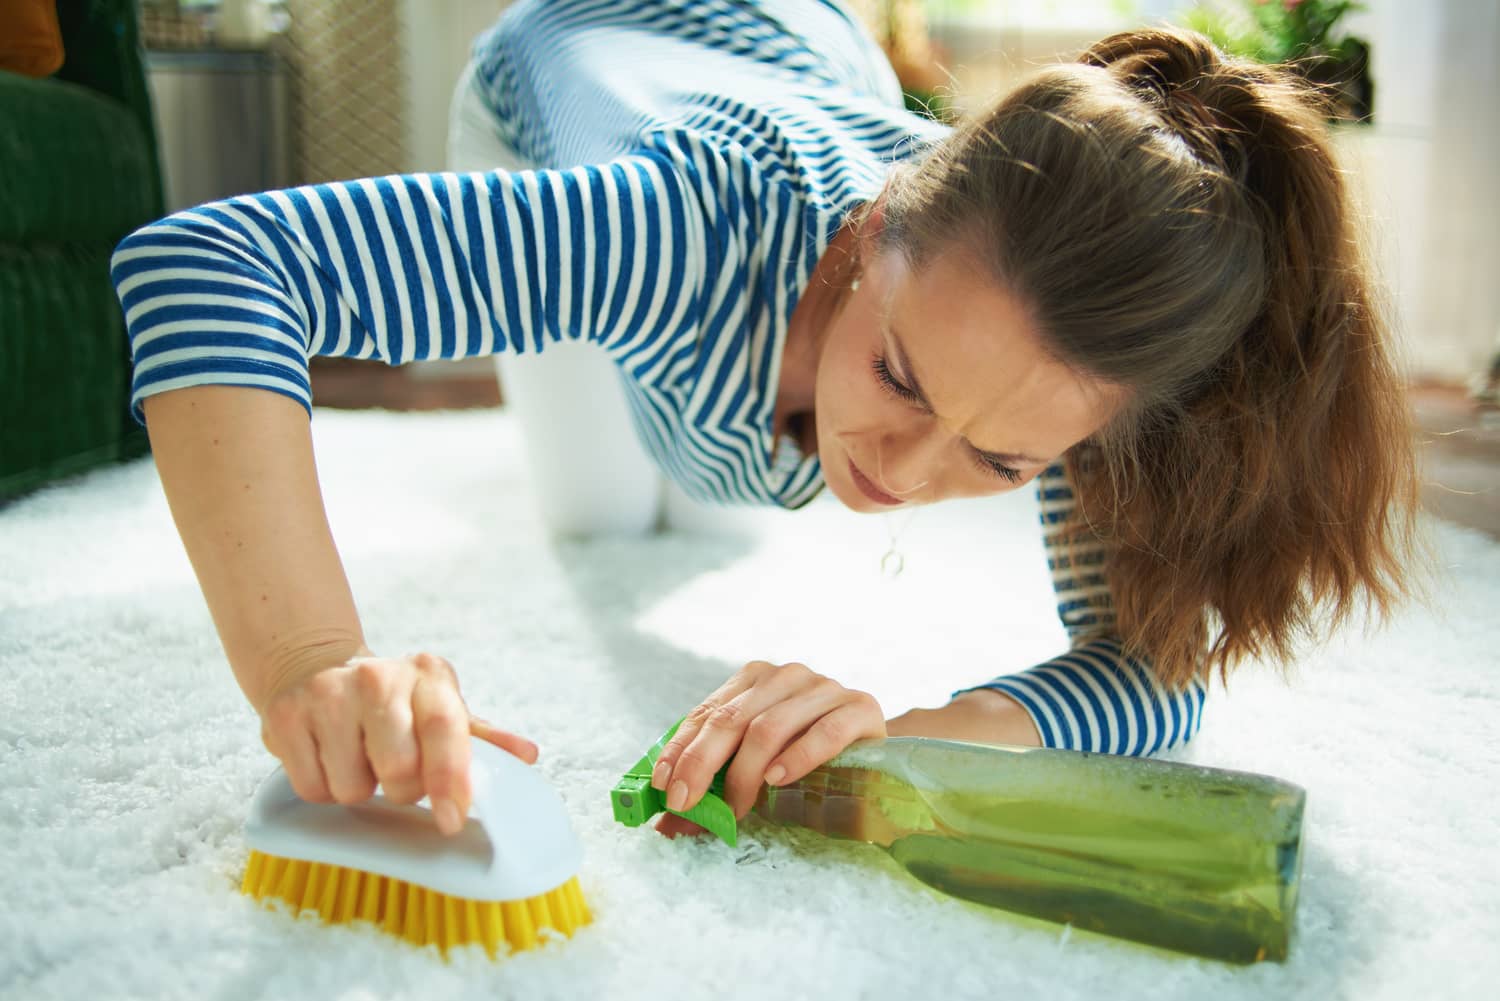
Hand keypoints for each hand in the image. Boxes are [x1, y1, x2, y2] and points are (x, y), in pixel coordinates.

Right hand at [258, 650, 538, 835]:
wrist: (314, 667)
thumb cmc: (394, 701)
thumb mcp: (440, 707)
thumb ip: (482, 738)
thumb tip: (528, 757)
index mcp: (428, 676)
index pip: (446, 729)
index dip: (451, 778)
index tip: (452, 819)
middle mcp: (378, 678)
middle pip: (399, 770)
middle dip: (402, 788)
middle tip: (395, 770)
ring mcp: (328, 694)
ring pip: (352, 787)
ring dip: (359, 788)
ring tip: (358, 758)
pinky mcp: (285, 717)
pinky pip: (312, 788)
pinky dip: (322, 788)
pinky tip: (328, 757)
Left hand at [649, 660, 886, 832]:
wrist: (874, 752)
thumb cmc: (805, 759)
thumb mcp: (755, 765)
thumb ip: (716, 784)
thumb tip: (667, 825)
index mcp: (754, 679)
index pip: (707, 712)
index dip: (681, 749)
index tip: (663, 785)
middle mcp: (787, 675)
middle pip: (732, 719)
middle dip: (701, 765)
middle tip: (685, 804)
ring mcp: (824, 687)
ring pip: (770, 727)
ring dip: (745, 774)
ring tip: (735, 809)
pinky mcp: (860, 707)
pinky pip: (825, 731)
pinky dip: (797, 757)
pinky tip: (777, 780)